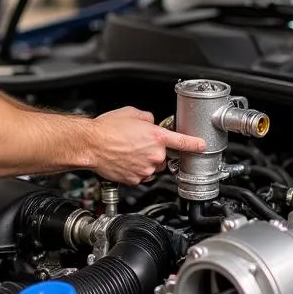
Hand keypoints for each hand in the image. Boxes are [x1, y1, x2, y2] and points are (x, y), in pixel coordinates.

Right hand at [89, 106, 205, 183]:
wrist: (90, 144)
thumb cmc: (107, 129)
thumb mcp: (131, 114)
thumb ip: (148, 119)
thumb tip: (150, 123)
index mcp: (156, 137)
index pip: (183, 142)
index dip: (196, 144)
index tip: (202, 146)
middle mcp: (153, 154)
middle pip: (164, 156)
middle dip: (155, 151)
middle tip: (138, 144)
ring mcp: (144, 169)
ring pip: (152, 167)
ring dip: (145, 161)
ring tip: (128, 152)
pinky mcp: (134, 179)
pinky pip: (141, 176)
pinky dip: (135, 170)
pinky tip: (124, 161)